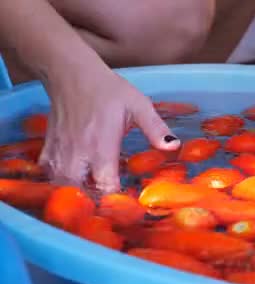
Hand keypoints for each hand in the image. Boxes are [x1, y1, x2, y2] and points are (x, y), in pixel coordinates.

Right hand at [39, 65, 179, 192]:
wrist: (71, 72)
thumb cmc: (108, 89)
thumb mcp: (139, 105)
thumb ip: (155, 128)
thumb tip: (173, 146)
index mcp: (101, 145)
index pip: (106, 185)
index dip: (117, 200)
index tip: (130, 206)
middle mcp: (78, 153)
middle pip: (81, 191)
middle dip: (96, 203)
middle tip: (112, 208)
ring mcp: (60, 151)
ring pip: (63, 186)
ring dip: (78, 195)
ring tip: (95, 199)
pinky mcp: (49, 147)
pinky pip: (49, 175)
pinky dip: (60, 183)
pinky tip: (74, 184)